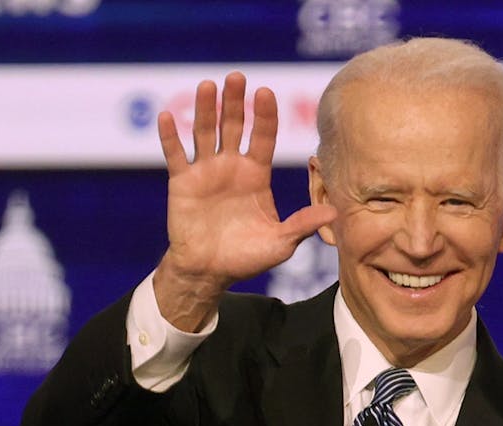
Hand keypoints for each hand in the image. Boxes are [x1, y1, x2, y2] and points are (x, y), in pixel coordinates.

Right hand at [153, 71, 336, 330]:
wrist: (210, 271)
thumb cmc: (247, 257)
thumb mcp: (281, 243)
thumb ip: (303, 224)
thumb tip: (335, 213)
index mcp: (256, 175)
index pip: (263, 137)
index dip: (264, 116)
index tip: (266, 93)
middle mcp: (231, 166)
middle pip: (233, 126)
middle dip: (235, 102)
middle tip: (237, 77)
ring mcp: (206, 172)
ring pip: (204, 132)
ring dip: (205, 109)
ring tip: (208, 85)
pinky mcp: (182, 183)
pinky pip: (175, 155)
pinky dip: (170, 136)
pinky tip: (167, 116)